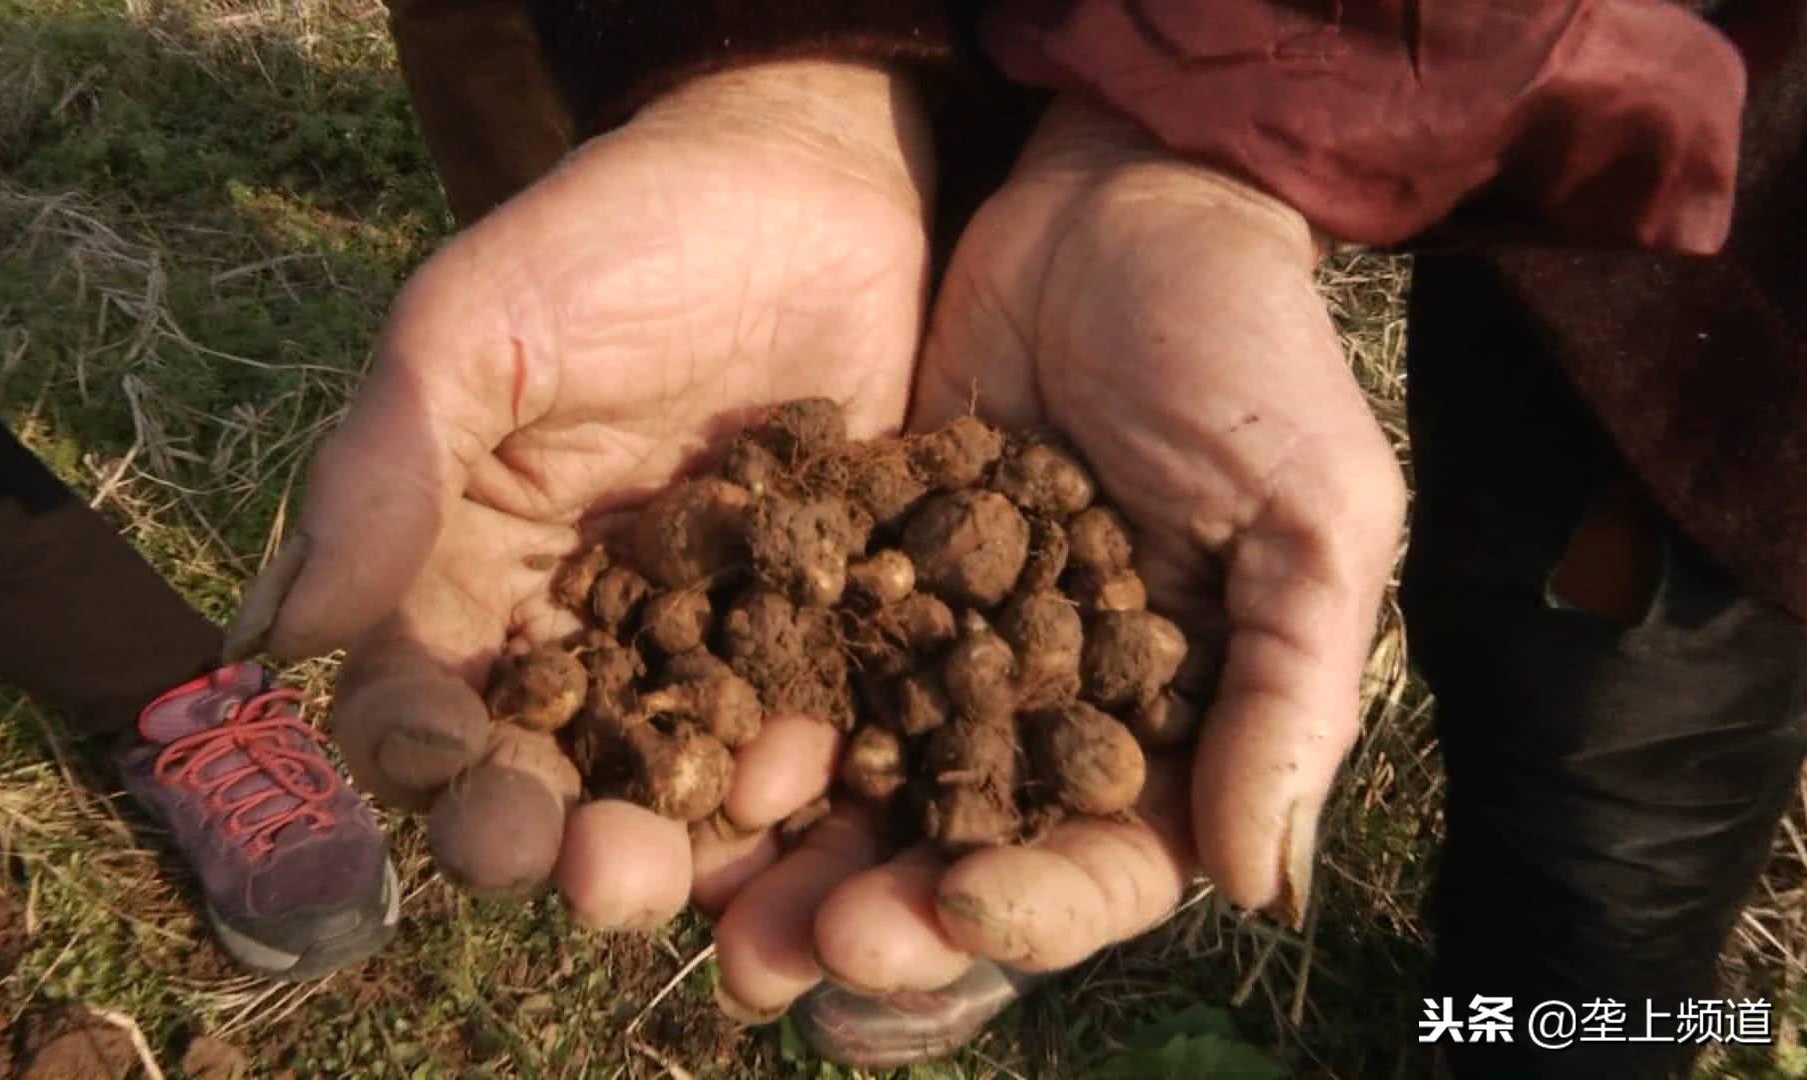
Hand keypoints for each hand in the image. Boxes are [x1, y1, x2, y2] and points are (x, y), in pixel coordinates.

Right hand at [226, 61, 934, 924]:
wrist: (805, 181)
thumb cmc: (616, 237)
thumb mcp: (477, 327)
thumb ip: (384, 471)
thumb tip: (270, 643)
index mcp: (465, 571)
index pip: (414, 701)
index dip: (420, 754)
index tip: (450, 765)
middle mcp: (573, 631)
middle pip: (542, 774)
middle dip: (555, 837)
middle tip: (592, 872)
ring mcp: (698, 642)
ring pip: (671, 779)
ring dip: (678, 836)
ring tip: (704, 851)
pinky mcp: (813, 631)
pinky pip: (801, 730)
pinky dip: (802, 770)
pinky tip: (814, 776)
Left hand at [710, 96, 1404, 1013]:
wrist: (1117, 206)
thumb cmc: (1248, 353)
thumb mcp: (1311, 512)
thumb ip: (1292, 691)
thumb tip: (1260, 889)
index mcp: (1173, 729)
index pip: (1107, 864)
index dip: (1036, 910)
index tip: (960, 911)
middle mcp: (1052, 717)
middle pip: (964, 861)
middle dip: (885, 916)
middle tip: (798, 953)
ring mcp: (948, 654)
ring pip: (866, 795)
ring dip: (794, 863)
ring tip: (715, 910)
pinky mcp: (862, 581)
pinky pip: (801, 677)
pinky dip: (751, 735)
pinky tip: (688, 773)